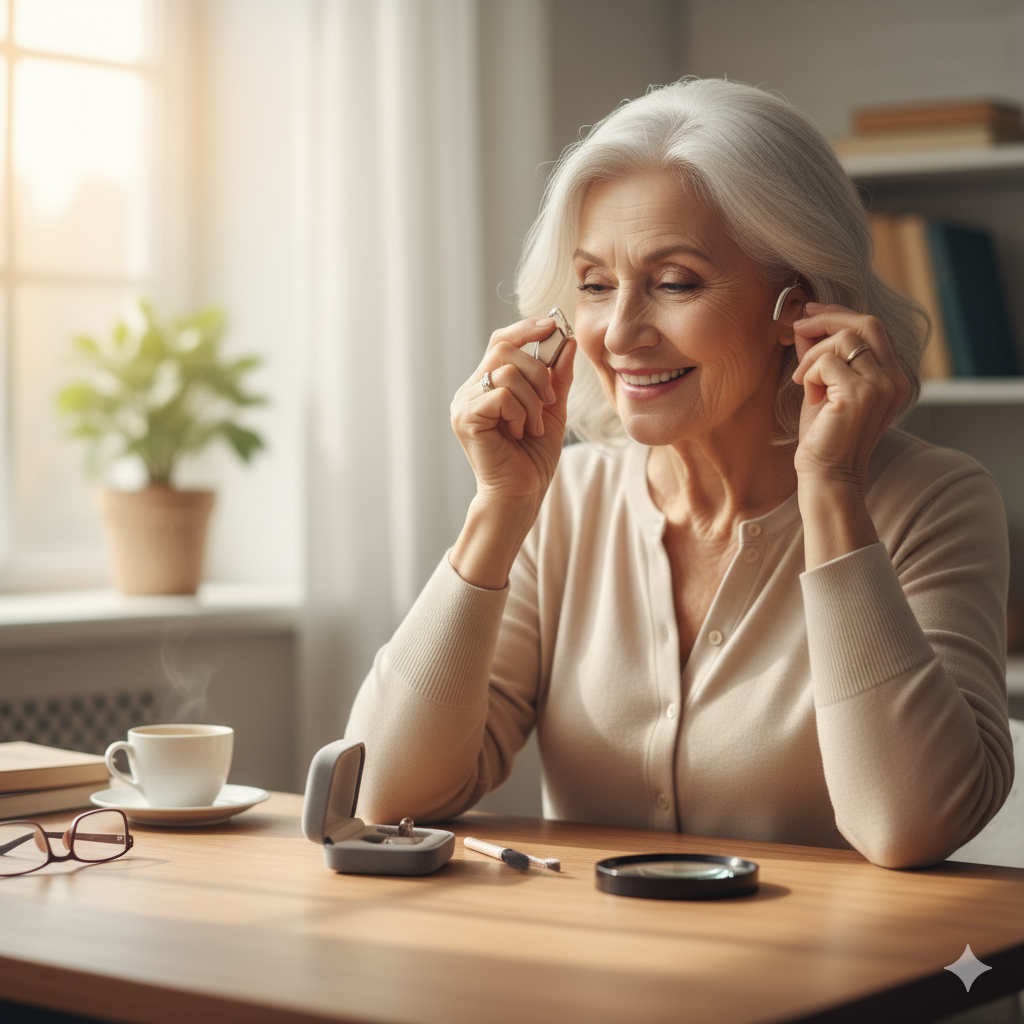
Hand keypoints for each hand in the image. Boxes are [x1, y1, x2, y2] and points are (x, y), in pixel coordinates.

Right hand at [450, 317, 574, 509]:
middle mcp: (471, 390)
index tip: (553, 326)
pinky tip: (520, 432)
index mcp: (487, 384)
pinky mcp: (465, 418)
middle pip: (505, 348)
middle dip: (538, 371)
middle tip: (548, 401)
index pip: (501, 341)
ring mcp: (464, 403)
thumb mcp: (553, 410)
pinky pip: (502, 394)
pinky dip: (520, 413)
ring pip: (506, 371)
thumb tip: (567, 341)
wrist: (522, 494)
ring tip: (532, 426)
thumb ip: (557, 377)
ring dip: (532, 399)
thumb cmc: (533, 458)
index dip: (526, 328)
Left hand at [791, 303, 909, 486]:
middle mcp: (896, 379)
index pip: (873, 328)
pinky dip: (810, 373)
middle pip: (866, 323)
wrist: (827, 476)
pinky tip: (808, 394)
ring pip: (844, 340)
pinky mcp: (860, 395)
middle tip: (798, 326)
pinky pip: (827, 362)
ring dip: (813, 356)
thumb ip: (822, 357)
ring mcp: (882, 386)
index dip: (840, 314)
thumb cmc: (824, 436)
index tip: (811, 312)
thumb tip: (807, 323)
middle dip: (827, 319)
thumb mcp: (824, 388)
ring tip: (802, 380)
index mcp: (895, 376)